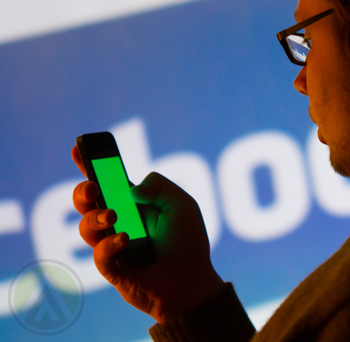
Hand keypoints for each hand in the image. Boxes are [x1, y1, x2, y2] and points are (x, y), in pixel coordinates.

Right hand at [71, 145, 224, 322]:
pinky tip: (125, 240)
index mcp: (135, 202)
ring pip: (86, 225)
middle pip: (87, 201)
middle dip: (82, 191)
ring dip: (95, 217)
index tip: (77, 149)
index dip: (91, 165)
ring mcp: (113, 243)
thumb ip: (160, 187)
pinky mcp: (111, 267)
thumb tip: (131, 188)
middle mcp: (120, 220)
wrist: (191, 282)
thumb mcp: (182, 205)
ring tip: (113, 217)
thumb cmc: (188, 242)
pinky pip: (99, 253)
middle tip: (93, 190)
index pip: (108, 180)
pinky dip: (109, 243)